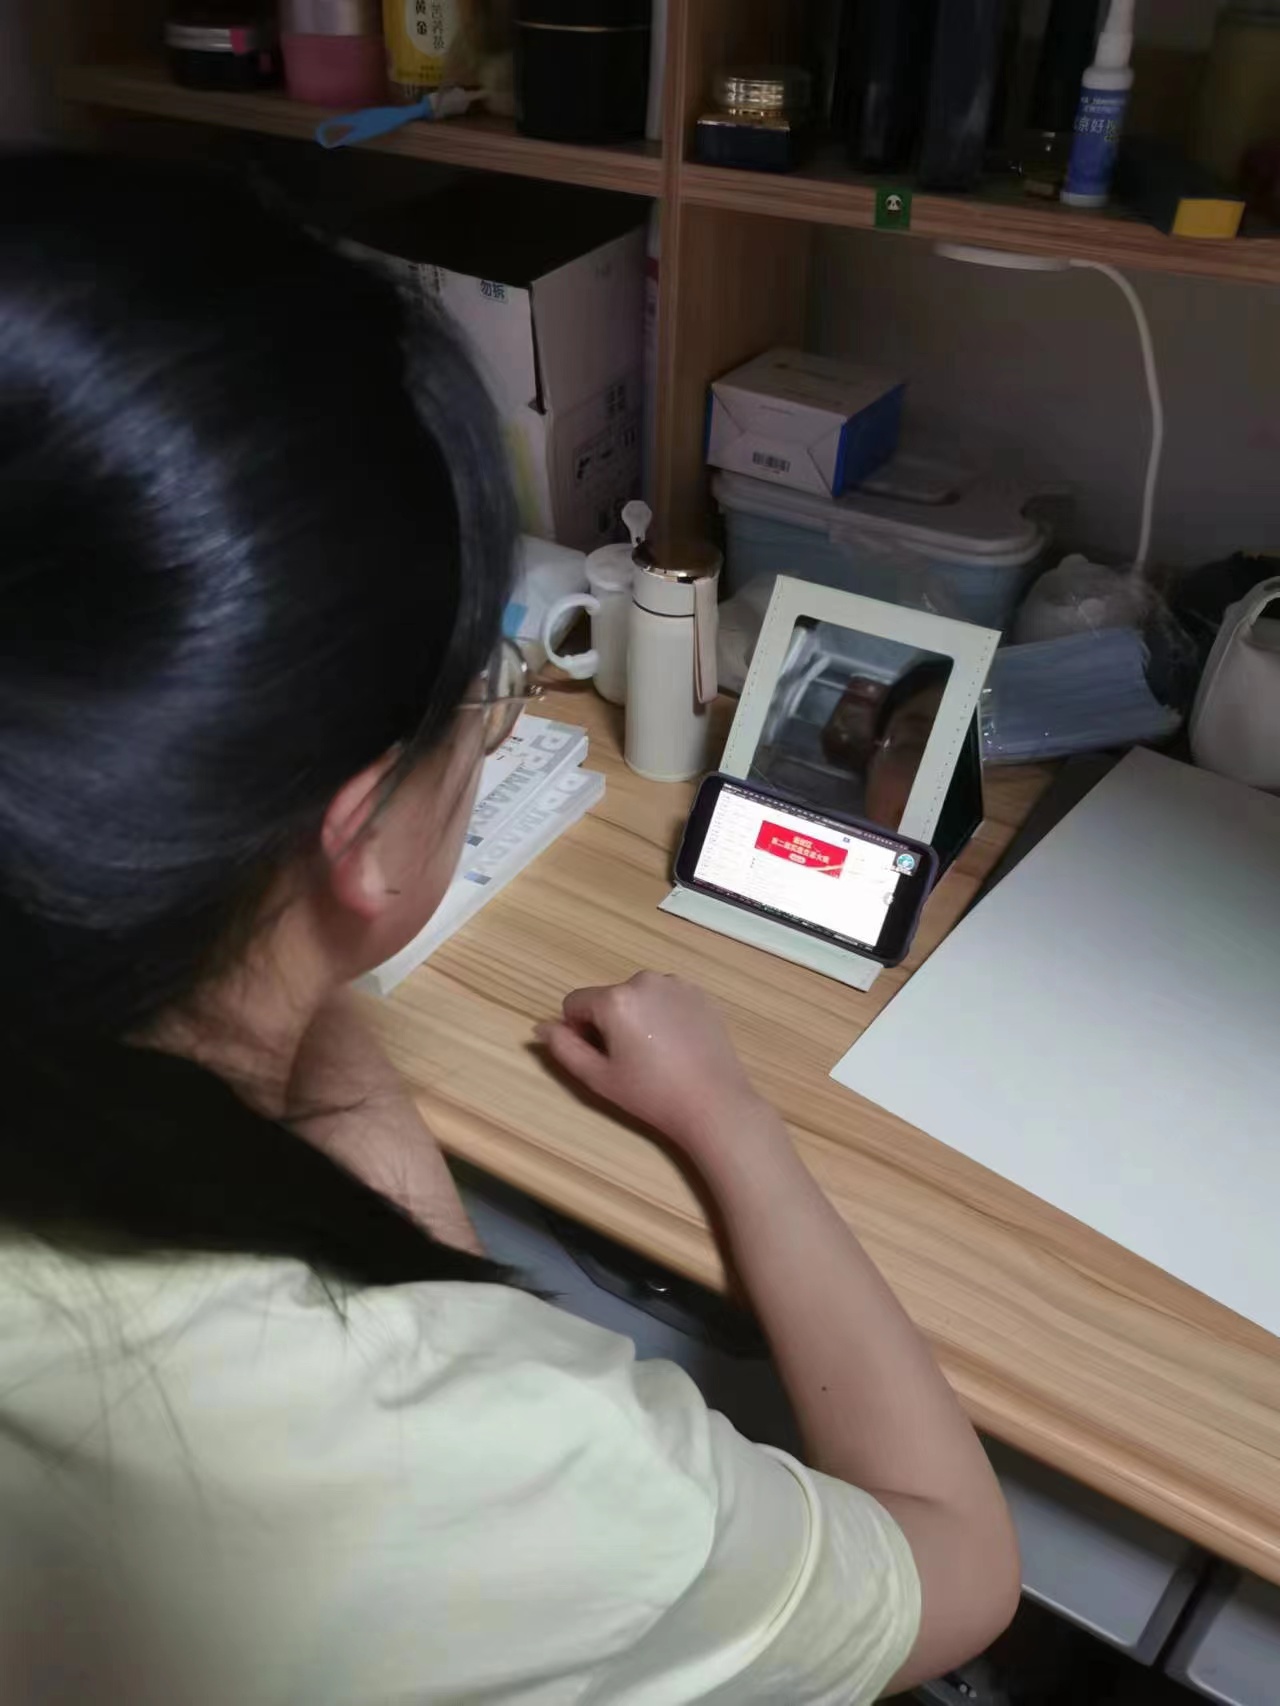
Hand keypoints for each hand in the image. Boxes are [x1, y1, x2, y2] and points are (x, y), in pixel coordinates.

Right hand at [535, 972, 770, 1157]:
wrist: (714, 1103)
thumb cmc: (651, 1094)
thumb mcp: (598, 1078)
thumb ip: (564, 1048)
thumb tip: (541, 1027)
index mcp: (616, 999)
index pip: (575, 1002)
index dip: (578, 1031)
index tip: (602, 1057)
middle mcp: (645, 980)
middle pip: (608, 998)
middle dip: (610, 1023)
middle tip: (630, 1060)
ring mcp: (677, 984)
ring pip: (638, 997)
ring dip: (637, 1017)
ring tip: (656, 1053)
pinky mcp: (701, 994)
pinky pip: (666, 998)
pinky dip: (663, 1015)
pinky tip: (677, 1045)